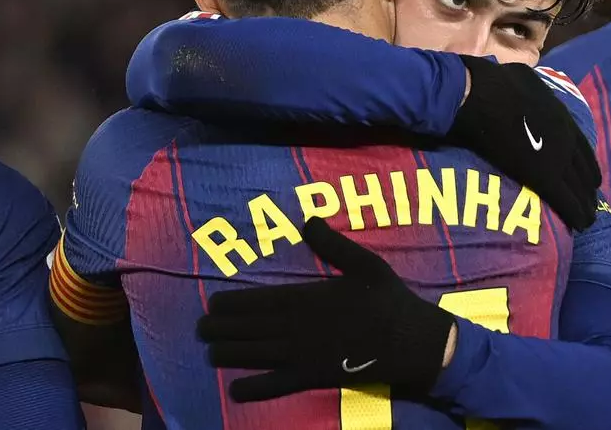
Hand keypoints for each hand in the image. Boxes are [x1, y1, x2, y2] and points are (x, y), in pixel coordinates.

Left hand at [197, 218, 454, 401]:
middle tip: (199, 330)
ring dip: (231, 354)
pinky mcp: (314, 376)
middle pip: (252, 327)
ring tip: (209, 352)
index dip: (233, 304)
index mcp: (308, 297)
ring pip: (258, 354)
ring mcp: (304, 353)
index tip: (212, 305)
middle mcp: (299, 326)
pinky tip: (237, 390)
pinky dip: (256, 388)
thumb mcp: (365, 264)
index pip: (261, 299)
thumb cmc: (388, 300)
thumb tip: (308, 220)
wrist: (411, 341)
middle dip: (222, 329)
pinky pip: (279, 384)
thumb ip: (334, 244)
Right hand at [448, 56, 600, 230]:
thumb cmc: (492, 84)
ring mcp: (556, 156)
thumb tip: (527, 85)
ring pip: (579, 186)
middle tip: (590, 199)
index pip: (582, 145)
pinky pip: (565, 199)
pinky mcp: (542, 175)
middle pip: (584, 167)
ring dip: (585, 202)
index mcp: (561, 114)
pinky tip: (581, 224)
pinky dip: (576, 213)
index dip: (586, 163)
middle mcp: (565, 136)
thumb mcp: (522, 76)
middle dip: (588, 186)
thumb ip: (532, 87)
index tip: (589, 176)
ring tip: (588, 216)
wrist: (478, 96)